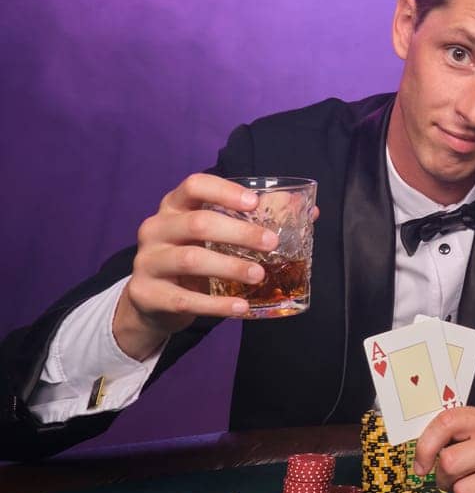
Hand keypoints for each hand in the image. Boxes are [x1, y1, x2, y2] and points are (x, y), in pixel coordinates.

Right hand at [113, 173, 281, 358]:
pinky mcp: (146, 294)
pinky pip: (184, 300)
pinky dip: (216, 305)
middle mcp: (156, 228)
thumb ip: (253, 222)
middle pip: (198, 223)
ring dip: (230, 267)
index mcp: (175, 206)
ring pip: (191, 260)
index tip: (255, 203)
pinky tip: (241, 307)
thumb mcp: (214, 236)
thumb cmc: (194, 257)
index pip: (195, 185)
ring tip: (259, 275)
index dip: (225, 191)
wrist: (152, 300)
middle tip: (271, 244)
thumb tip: (311, 213)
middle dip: (239, 233)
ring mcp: (147, 261)